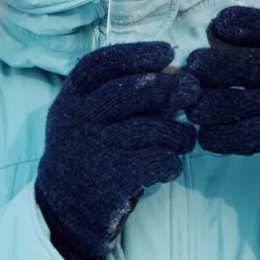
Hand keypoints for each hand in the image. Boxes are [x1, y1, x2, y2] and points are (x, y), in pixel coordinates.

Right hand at [36, 42, 198, 259]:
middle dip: (168, 87)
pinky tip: (169, 166)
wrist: (67, 208)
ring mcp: (92, 149)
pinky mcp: (110, 179)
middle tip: (193, 90)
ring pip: (152, 128)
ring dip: (178, 134)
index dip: (137, 53)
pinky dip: (172, 162)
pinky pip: (158, 160)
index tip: (168, 51)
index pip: (102, 63)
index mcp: (71, 97)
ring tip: (183, 140)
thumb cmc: (93, 149)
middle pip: (130, 91)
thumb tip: (177, 75)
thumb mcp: (93, 115)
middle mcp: (76, 119)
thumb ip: (124, 94)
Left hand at [185, 6, 259, 218]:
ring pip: (252, 100)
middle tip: (191, 68)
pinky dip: (224, 135)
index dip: (254, 21)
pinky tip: (208, 137)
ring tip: (193, 109)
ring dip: (214, 104)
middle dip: (221, 63)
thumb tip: (213, 32)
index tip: (220, 22)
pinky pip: (252, 133)